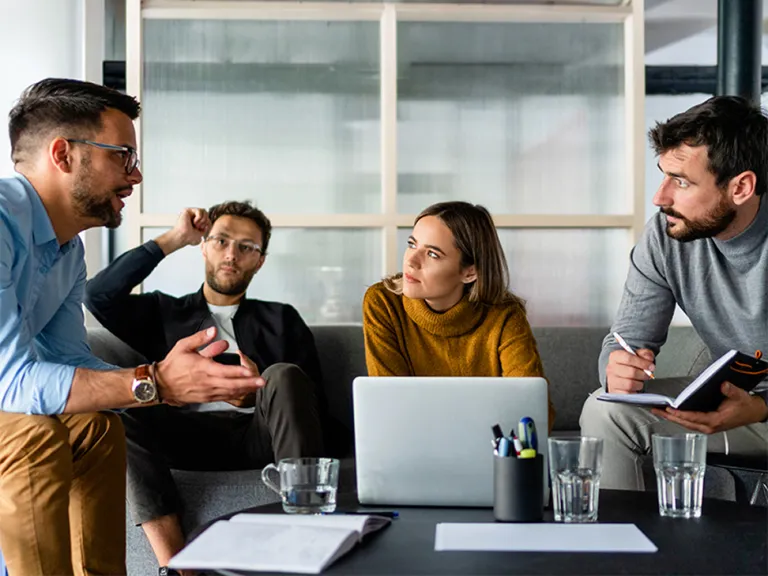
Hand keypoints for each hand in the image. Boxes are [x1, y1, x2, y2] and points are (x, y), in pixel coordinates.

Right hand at [155, 208, 210, 254]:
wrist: (183, 237)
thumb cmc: (189, 237)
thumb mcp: (201, 233)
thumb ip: (205, 227)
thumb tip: (208, 224)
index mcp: (195, 220)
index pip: (207, 217)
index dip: (208, 223)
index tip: (203, 229)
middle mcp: (192, 215)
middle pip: (206, 213)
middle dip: (205, 221)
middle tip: (199, 227)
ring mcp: (190, 212)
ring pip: (204, 211)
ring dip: (202, 220)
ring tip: (196, 225)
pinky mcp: (187, 210)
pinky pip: (199, 210)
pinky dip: (199, 218)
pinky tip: (193, 222)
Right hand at [155, 327, 264, 404]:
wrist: (161, 384)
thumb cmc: (173, 365)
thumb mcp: (183, 346)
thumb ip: (200, 338)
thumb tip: (214, 331)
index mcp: (202, 368)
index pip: (223, 371)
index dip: (237, 372)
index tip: (250, 371)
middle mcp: (207, 382)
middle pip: (231, 384)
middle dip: (248, 383)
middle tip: (262, 381)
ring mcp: (207, 392)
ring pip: (229, 392)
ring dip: (245, 390)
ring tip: (258, 387)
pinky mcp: (206, 398)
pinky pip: (224, 397)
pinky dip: (236, 395)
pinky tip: (245, 392)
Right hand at [605, 348, 655, 392]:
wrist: (620, 375)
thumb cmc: (629, 365)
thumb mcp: (637, 356)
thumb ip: (645, 354)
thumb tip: (649, 358)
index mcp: (615, 356)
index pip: (628, 358)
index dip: (642, 363)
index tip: (651, 366)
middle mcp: (611, 368)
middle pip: (631, 372)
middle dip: (643, 374)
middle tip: (647, 375)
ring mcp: (611, 381)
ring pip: (630, 384)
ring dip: (639, 384)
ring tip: (640, 381)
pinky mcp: (614, 392)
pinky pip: (628, 394)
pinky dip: (635, 392)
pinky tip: (635, 388)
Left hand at [651, 381, 767, 433]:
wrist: (753, 412)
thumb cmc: (746, 406)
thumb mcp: (740, 396)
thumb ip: (731, 391)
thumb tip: (723, 385)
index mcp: (715, 421)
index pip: (693, 417)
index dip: (680, 413)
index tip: (668, 408)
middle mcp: (709, 426)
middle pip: (685, 422)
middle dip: (669, 416)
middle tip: (655, 409)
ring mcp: (707, 426)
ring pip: (685, 423)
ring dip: (671, 417)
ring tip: (658, 410)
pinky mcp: (706, 424)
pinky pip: (689, 422)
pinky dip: (679, 417)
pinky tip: (670, 412)